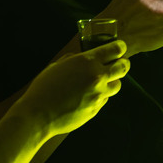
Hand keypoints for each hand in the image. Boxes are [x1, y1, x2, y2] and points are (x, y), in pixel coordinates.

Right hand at [14, 40, 129, 135]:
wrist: (39, 114)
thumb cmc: (44, 88)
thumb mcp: (57, 66)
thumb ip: (73, 59)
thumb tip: (80, 57)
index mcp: (87, 61)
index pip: (116, 49)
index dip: (120, 47)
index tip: (120, 47)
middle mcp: (97, 77)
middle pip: (124, 67)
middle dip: (123, 63)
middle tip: (119, 63)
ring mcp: (98, 95)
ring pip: (117, 85)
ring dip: (112, 81)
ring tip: (102, 81)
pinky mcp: (96, 109)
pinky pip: (105, 99)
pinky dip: (101, 96)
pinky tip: (88, 96)